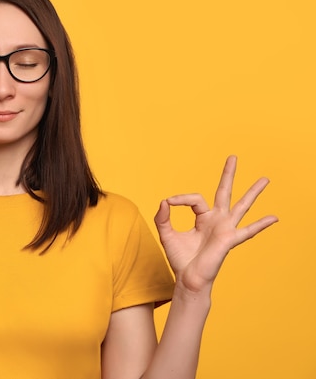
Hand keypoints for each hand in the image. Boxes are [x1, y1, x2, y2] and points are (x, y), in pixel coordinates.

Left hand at [154, 156, 277, 293]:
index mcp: (203, 218)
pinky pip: (247, 231)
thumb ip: (162, 217)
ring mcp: (225, 229)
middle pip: (224, 192)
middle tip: (232, 156)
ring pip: (241, 206)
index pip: (195, 198)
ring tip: (265, 179)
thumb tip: (164, 201)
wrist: (187, 278)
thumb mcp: (166, 234)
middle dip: (228, 174)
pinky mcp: (229, 240)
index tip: (169, 202)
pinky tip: (274, 217)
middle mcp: (217, 220)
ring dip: (253, 192)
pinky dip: (261, 224)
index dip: (181, 198)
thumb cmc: (180, 258)